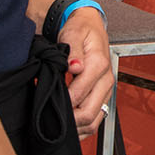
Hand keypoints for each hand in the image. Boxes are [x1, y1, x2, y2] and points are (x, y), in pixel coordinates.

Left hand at [58, 6, 113, 137]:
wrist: (91, 25)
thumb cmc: (80, 29)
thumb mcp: (73, 32)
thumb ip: (73, 50)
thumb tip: (75, 67)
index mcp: (99, 64)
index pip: (80, 94)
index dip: (63, 104)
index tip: (47, 104)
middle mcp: (107, 80)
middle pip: (89, 113)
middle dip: (69, 121)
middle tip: (49, 119)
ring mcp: (106, 90)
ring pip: (94, 121)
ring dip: (76, 128)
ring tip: (57, 123)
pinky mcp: (104, 96)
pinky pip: (97, 120)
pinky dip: (82, 128)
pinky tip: (68, 126)